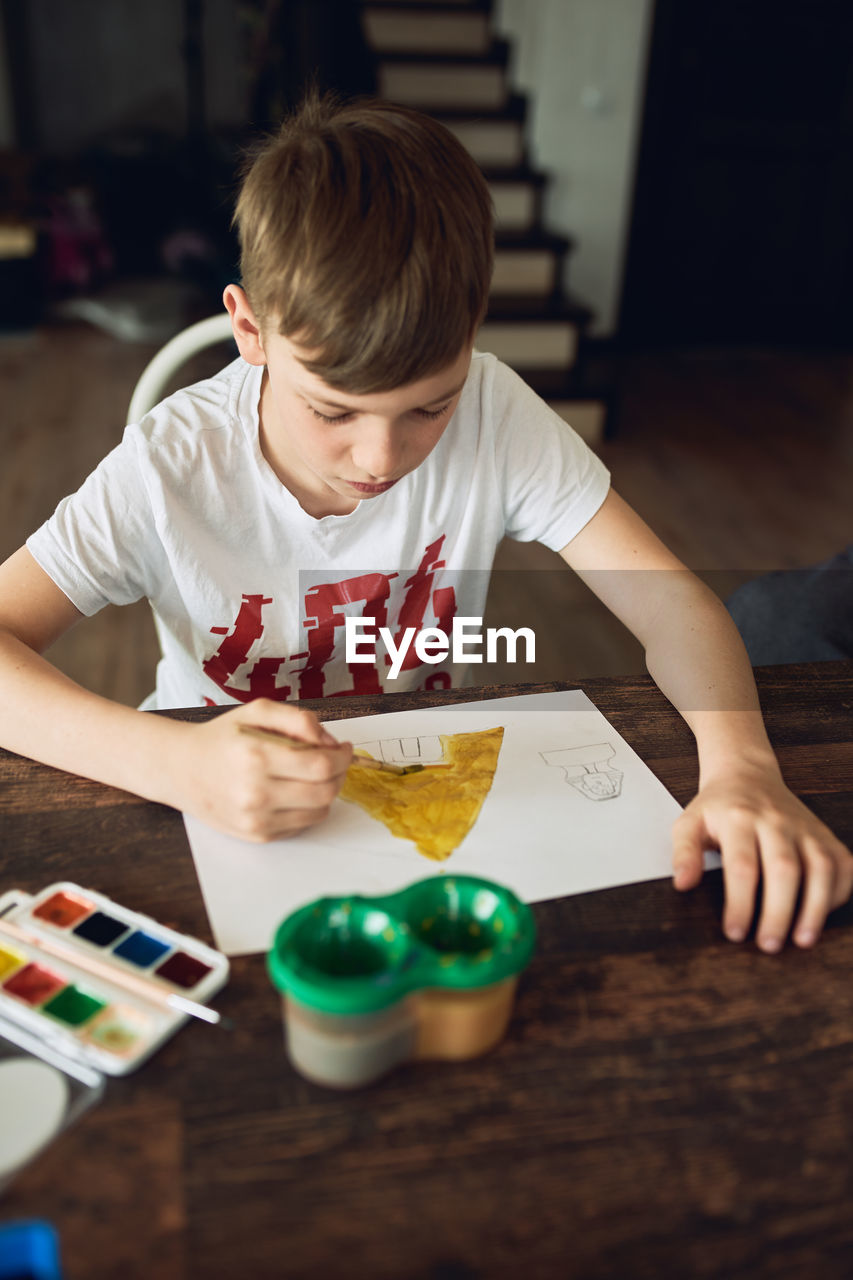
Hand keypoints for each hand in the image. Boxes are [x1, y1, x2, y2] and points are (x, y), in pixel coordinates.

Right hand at [171, 699, 352, 841]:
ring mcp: (256, 819)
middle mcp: (255, 792)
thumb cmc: (221, 738)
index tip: (343, 748)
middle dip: (339, 774)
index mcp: (256, 756)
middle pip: (325, 791)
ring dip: (327, 792)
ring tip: (315, 776)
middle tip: (334, 761)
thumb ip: (297, 719)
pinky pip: (301, 825)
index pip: (320, 765)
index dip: (342, 756)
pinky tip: (295, 791)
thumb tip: (329, 740)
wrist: (180, 769)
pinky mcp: (257, 835)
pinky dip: (308, 808)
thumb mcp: (256, 711)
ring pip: (319, 812)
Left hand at [671, 765, 852, 951]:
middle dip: (778, 911)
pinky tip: (822, 914)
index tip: (734, 933)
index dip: (740, 902)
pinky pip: (842, 863)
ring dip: (815, 906)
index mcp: (738, 818)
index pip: (742, 865)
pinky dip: (839, 892)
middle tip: (768, 945)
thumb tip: (683, 885)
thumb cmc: (718, 808)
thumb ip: (684, 853)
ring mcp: (805, 827)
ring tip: (803, 940)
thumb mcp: (689, 823)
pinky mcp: (824, 834)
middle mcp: (776, 821)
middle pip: (783, 868)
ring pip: (820, 866)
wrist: (747, 774)